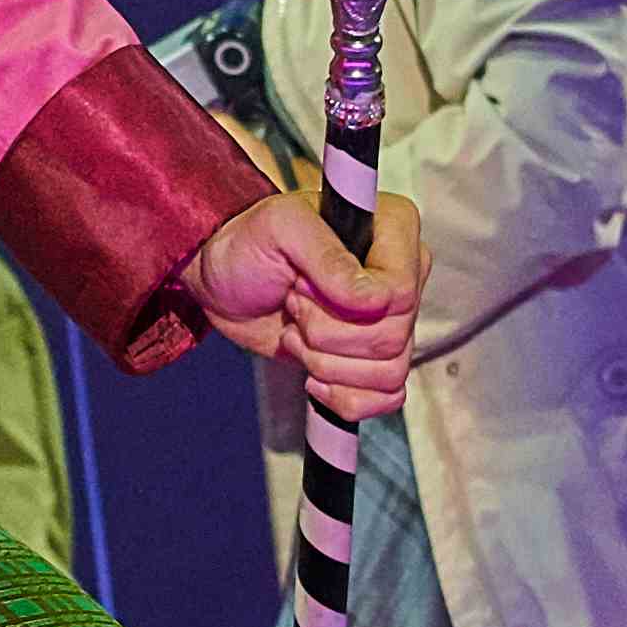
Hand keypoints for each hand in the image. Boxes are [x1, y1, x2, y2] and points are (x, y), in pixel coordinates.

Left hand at [190, 185, 424, 424]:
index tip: (303, 285)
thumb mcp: (280, 228)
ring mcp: (391, 320)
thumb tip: (372, 300)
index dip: (346, 305)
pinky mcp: (374, 359)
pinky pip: (386, 398)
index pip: (400, 293)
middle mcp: (402, 276)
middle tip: (294, 307)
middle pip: (392, 338)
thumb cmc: (249, 245)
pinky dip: (342, 395)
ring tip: (298, 332)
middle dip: (326, 335)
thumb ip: (327, 257)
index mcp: (394, 230)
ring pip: (389, 372)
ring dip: (327, 364)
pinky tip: (313, 373)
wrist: (224, 285)